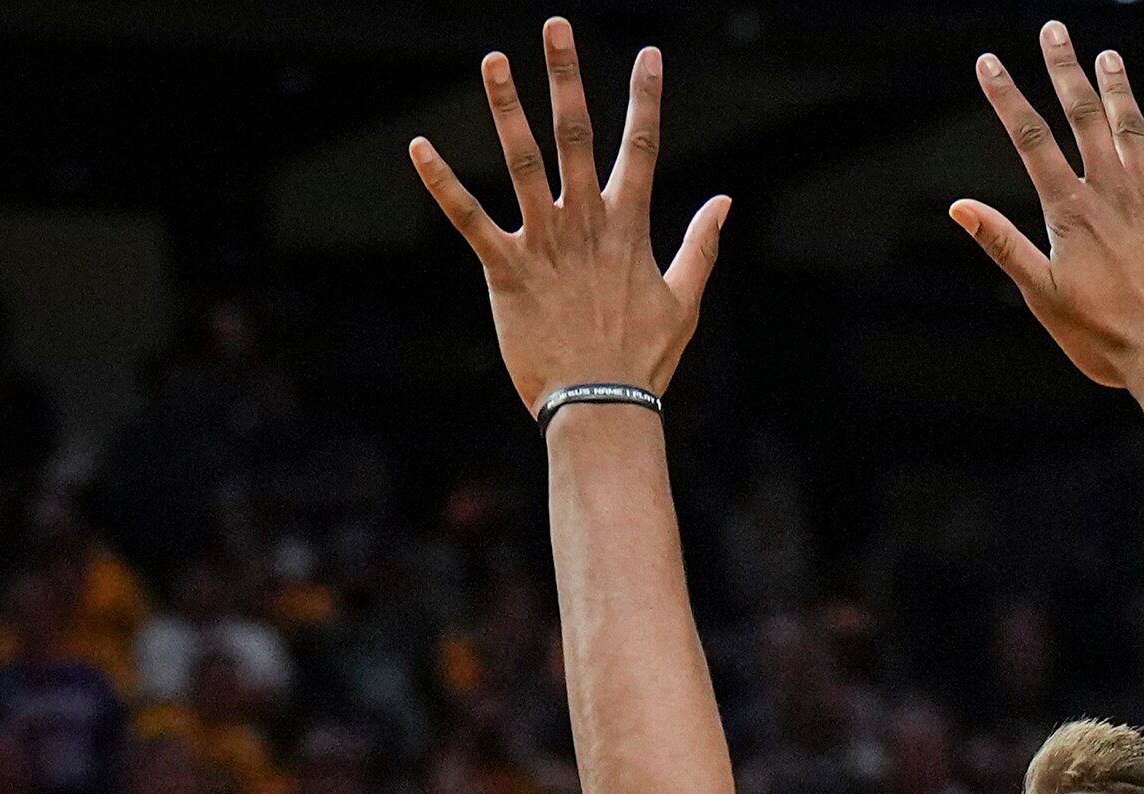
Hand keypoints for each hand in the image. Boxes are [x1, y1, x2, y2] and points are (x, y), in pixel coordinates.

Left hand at [411, 18, 730, 413]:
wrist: (601, 405)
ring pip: (522, 161)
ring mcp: (545, 242)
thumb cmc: (644, 359)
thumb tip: (724, 202)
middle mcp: (586, 222)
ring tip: (493, 60)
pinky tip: (418, 148)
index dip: (647, 98)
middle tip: (556, 27)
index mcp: (630, 227)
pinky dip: (442, 183)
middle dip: (567, 77)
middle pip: (577, 135)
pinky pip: (468, 218)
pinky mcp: (506, 270)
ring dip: (506, 108)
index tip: (649, 54)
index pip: (643, 147)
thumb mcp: (685, 301)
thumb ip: (701, 246)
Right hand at [952, 22, 1143, 393]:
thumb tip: (960, 207)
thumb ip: (1004, 244)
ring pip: (1133, 130)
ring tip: (1107, 55)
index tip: (989, 62)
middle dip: (1065, 70)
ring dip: (1118, 90)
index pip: (1031, 139)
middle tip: (1054, 30)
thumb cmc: (1105, 339)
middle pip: (1084, 117)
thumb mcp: (1043, 297)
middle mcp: (1114, 195)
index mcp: (1071, 212)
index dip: (1007, 96)